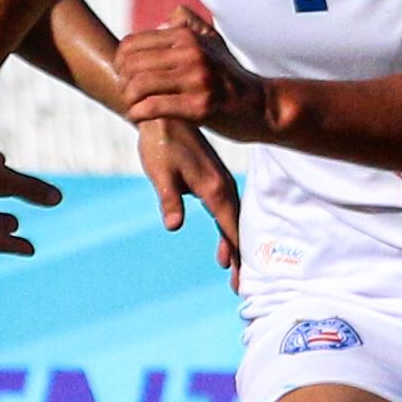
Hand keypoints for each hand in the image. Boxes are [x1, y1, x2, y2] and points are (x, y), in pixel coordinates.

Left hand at [117, 8, 274, 141]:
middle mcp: (191, 53)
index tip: (126, 77)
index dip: (119, 63)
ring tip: (133, 107)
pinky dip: (137, 113)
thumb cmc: (230, 77)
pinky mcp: (200, 106)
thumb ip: (188, 25)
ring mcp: (197, 79)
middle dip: (123, 83)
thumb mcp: (212, 42)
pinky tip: (138, 117)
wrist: (262, 106)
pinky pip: (153, 107)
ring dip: (129, 100)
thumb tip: (162, 22)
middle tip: (129, 95)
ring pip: (138, 85)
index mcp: (187, 36)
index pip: (131, 44)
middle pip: (131, 65)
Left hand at [139, 119, 241, 275]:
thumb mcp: (161, 173)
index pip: (232, 230)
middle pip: (237, 229)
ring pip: (232, 220)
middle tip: (239, 287)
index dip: (239, 258)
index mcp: (214, 190)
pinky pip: (225, 212)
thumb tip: (174, 226)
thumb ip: (169, 200)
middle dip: (241, 258)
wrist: (163, 113)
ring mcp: (219, 184)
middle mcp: (222, 188)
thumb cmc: (159, 143)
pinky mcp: (212, 180)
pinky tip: (222, 244)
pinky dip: (227, 230)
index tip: (241, 283)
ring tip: (232, 270)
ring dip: (234, 245)